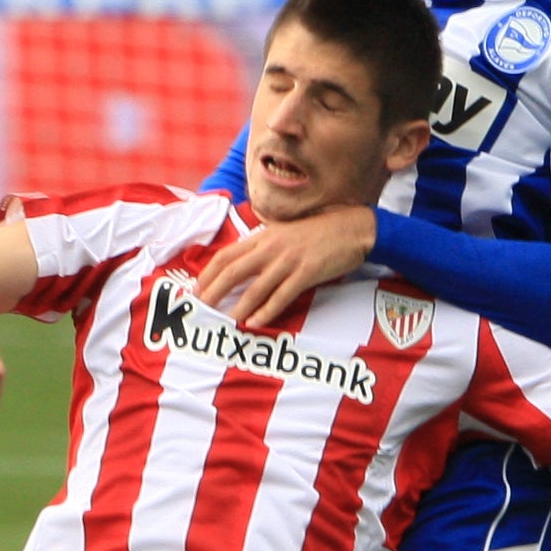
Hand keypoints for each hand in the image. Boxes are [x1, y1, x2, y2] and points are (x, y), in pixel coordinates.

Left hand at [195, 206, 376, 327]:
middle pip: (232, 271)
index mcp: (263, 236)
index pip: (226, 255)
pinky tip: (255, 322)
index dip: (208, 274)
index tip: (197, 290)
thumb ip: (264, 244)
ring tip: (224, 321)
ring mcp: (289, 260)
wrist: (353, 227)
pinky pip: (282, 296)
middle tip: (201, 308)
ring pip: (255, 288)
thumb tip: (244, 261)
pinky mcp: (306, 273)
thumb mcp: (285, 232)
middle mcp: (271, 247)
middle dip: (213, 291)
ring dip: (238, 307)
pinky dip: (266, 311)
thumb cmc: (319, 231)